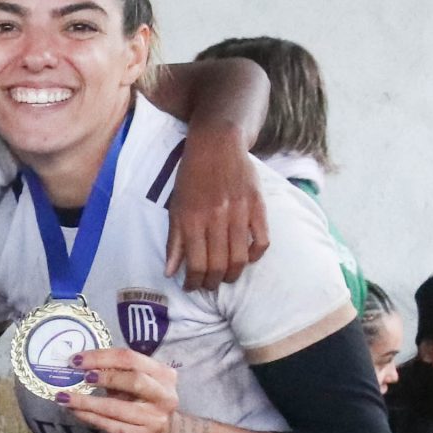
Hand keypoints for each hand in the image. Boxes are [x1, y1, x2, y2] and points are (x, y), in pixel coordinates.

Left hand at [60, 347, 179, 432]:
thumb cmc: (143, 406)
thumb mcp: (136, 386)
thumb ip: (116, 373)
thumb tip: (80, 364)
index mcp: (164, 375)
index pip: (131, 358)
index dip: (102, 357)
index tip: (77, 359)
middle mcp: (164, 396)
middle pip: (133, 379)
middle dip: (102, 376)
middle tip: (76, 376)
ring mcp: (154, 418)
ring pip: (115, 406)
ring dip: (85, 401)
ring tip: (64, 397)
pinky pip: (108, 424)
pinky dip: (88, 416)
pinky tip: (74, 411)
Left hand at [166, 122, 270, 290]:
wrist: (217, 146)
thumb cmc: (191, 178)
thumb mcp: (175, 208)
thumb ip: (174, 241)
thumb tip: (170, 273)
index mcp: (192, 220)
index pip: (196, 263)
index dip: (194, 281)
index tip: (192, 287)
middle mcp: (216, 218)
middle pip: (219, 264)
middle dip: (213, 282)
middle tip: (209, 285)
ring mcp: (239, 212)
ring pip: (240, 257)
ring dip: (233, 274)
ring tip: (227, 278)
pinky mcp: (258, 205)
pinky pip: (262, 239)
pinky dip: (255, 255)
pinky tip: (247, 259)